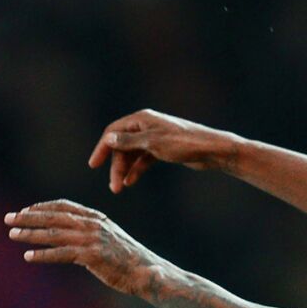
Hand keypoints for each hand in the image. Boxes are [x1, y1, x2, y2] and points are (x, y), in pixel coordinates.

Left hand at [5, 200, 159, 294]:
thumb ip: (89, 233)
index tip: (25, 210)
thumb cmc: (127, 258)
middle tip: (8, 218)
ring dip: (30, 234)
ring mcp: (92, 240)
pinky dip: (43, 255)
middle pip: (53, 217)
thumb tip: (66, 235)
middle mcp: (93, 225)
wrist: (146, 272)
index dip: (42, 207)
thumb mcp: (109, 238)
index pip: (64, 206)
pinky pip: (61, 253)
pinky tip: (28, 257)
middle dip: (29, 216)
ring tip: (12, 234)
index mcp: (97, 218)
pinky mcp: (91, 256)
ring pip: (53, 234)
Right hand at [88, 109, 237, 193]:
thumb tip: (108, 138)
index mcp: (142, 119)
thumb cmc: (184, 143)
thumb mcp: (153, 143)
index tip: (94, 165)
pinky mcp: (164, 149)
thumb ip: (129, 141)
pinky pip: (144, 159)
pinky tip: (130, 182)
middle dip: (116, 166)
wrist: (212, 150)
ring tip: (119, 188)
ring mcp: (155, 138)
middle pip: (122, 146)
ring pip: (133, 154)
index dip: (102, 148)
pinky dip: (137, 170)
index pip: (113, 132)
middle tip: (113, 187)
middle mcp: (147, 126)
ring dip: (125, 170)